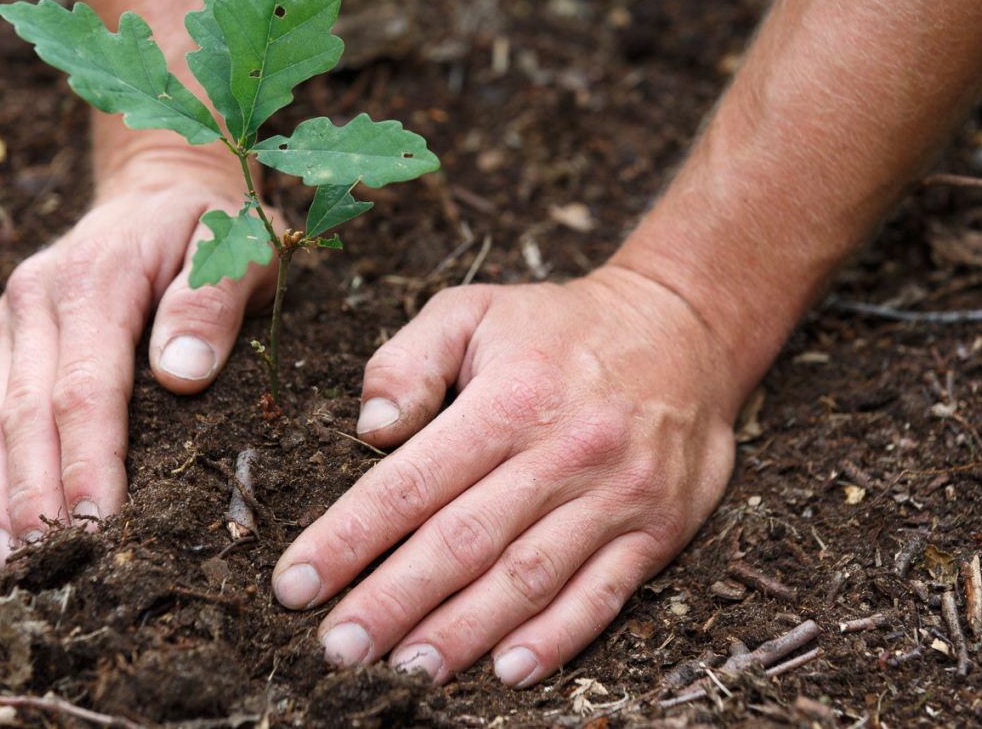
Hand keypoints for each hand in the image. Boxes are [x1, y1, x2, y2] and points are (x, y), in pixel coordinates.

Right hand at [0, 147, 278, 568]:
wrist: (161, 183)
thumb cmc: (213, 224)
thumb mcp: (237, 248)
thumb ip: (211, 304)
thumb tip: (182, 378)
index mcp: (96, 279)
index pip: (83, 389)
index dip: (88, 461)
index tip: (96, 524)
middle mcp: (38, 299)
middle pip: (25, 414)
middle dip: (36, 496)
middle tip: (48, 568)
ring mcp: (15, 320)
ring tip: (11, 565)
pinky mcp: (10, 339)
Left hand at [269, 265, 737, 686]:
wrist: (685, 328)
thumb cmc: (560, 327)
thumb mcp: (475, 310)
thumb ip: (410, 359)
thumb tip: (370, 427)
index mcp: (508, 398)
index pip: (411, 481)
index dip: (349, 538)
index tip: (296, 585)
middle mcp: (563, 451)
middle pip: (464, 542)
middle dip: (393, 601)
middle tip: (338, 648)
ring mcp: (615, 495)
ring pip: (528, 578)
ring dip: (464, 632)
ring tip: (407, 669)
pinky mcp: (656, 528)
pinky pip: (603, 594)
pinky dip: (556, 639)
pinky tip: (507, 672)